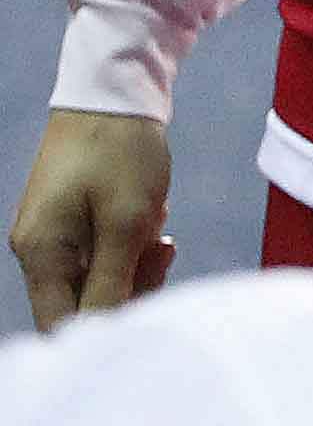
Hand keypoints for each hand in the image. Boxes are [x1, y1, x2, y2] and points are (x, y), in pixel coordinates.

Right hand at [13, 109, 171, 329]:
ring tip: (157, 226)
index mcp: (41, 254)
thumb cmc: (120, 153)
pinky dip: (132, 244)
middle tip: (160, 251)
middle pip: (82, 304)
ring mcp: (56, 236)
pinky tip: (153, 216)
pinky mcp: (75, 222)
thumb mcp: (127, 222)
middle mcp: (39, 251)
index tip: (147, 313)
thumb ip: (114, 282)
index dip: (103, 329)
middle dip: (129, 288)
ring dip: (136, 264)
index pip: (60, 324)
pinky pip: (104, 253)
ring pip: (99, 279)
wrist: (117, 94)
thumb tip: (104, 332)